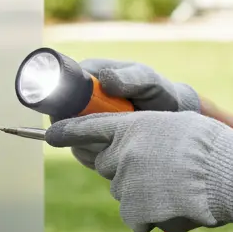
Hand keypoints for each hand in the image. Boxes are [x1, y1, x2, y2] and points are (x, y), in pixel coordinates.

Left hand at [45, 110, 232, 231]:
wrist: (228, 175)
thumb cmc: (211, 146)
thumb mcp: (173, 125)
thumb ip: (145, 136)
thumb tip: (134, 152)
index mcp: (130, 128)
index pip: (86, 129)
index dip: (66, 133)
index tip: (50, 136)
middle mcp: (121, 154)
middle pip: (106, 165)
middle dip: (124, 168)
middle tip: (156, 168)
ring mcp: (126, 185)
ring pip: (124, 192)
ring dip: (142, 192)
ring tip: (175, 188)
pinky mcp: (135, 213)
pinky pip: (136, 218)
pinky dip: (151, 216)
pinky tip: (174, 207)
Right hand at [58, 59, 199, 168]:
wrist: (172, 120)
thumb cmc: (160, 94)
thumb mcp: (149, 82)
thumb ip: (132, 78)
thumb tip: (105, 80)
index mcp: (90, 75)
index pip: (61, 84)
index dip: (64, 99)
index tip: (79, 113)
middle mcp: (81, 99)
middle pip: (59, 115)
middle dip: (77, 126)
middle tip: (103, 133)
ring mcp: (84, 122)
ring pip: (69, 136)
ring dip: (89, 143)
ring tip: (117, 142)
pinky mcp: (88, 142)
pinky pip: (81, 152)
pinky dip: (96, 156)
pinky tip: (116, 152)